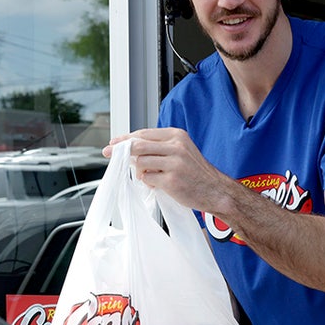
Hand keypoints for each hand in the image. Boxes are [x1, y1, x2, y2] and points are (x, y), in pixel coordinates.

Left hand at [106, 128, 230, 212]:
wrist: (215, 190)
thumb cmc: (195, 172)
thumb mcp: (180, 151)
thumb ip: (158, 147)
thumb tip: (130, 148)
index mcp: (177, 135)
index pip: (144, 133)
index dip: (125, 138)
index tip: (113, 143)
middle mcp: (176, 146)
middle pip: (138, 145)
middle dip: (120, 150)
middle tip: (108, 153)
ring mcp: (174, 163)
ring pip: (141, 162)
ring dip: (140, 171)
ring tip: (153, 176)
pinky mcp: (172, 180)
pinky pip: (147, 179)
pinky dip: (149, 182)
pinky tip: (160, 185)